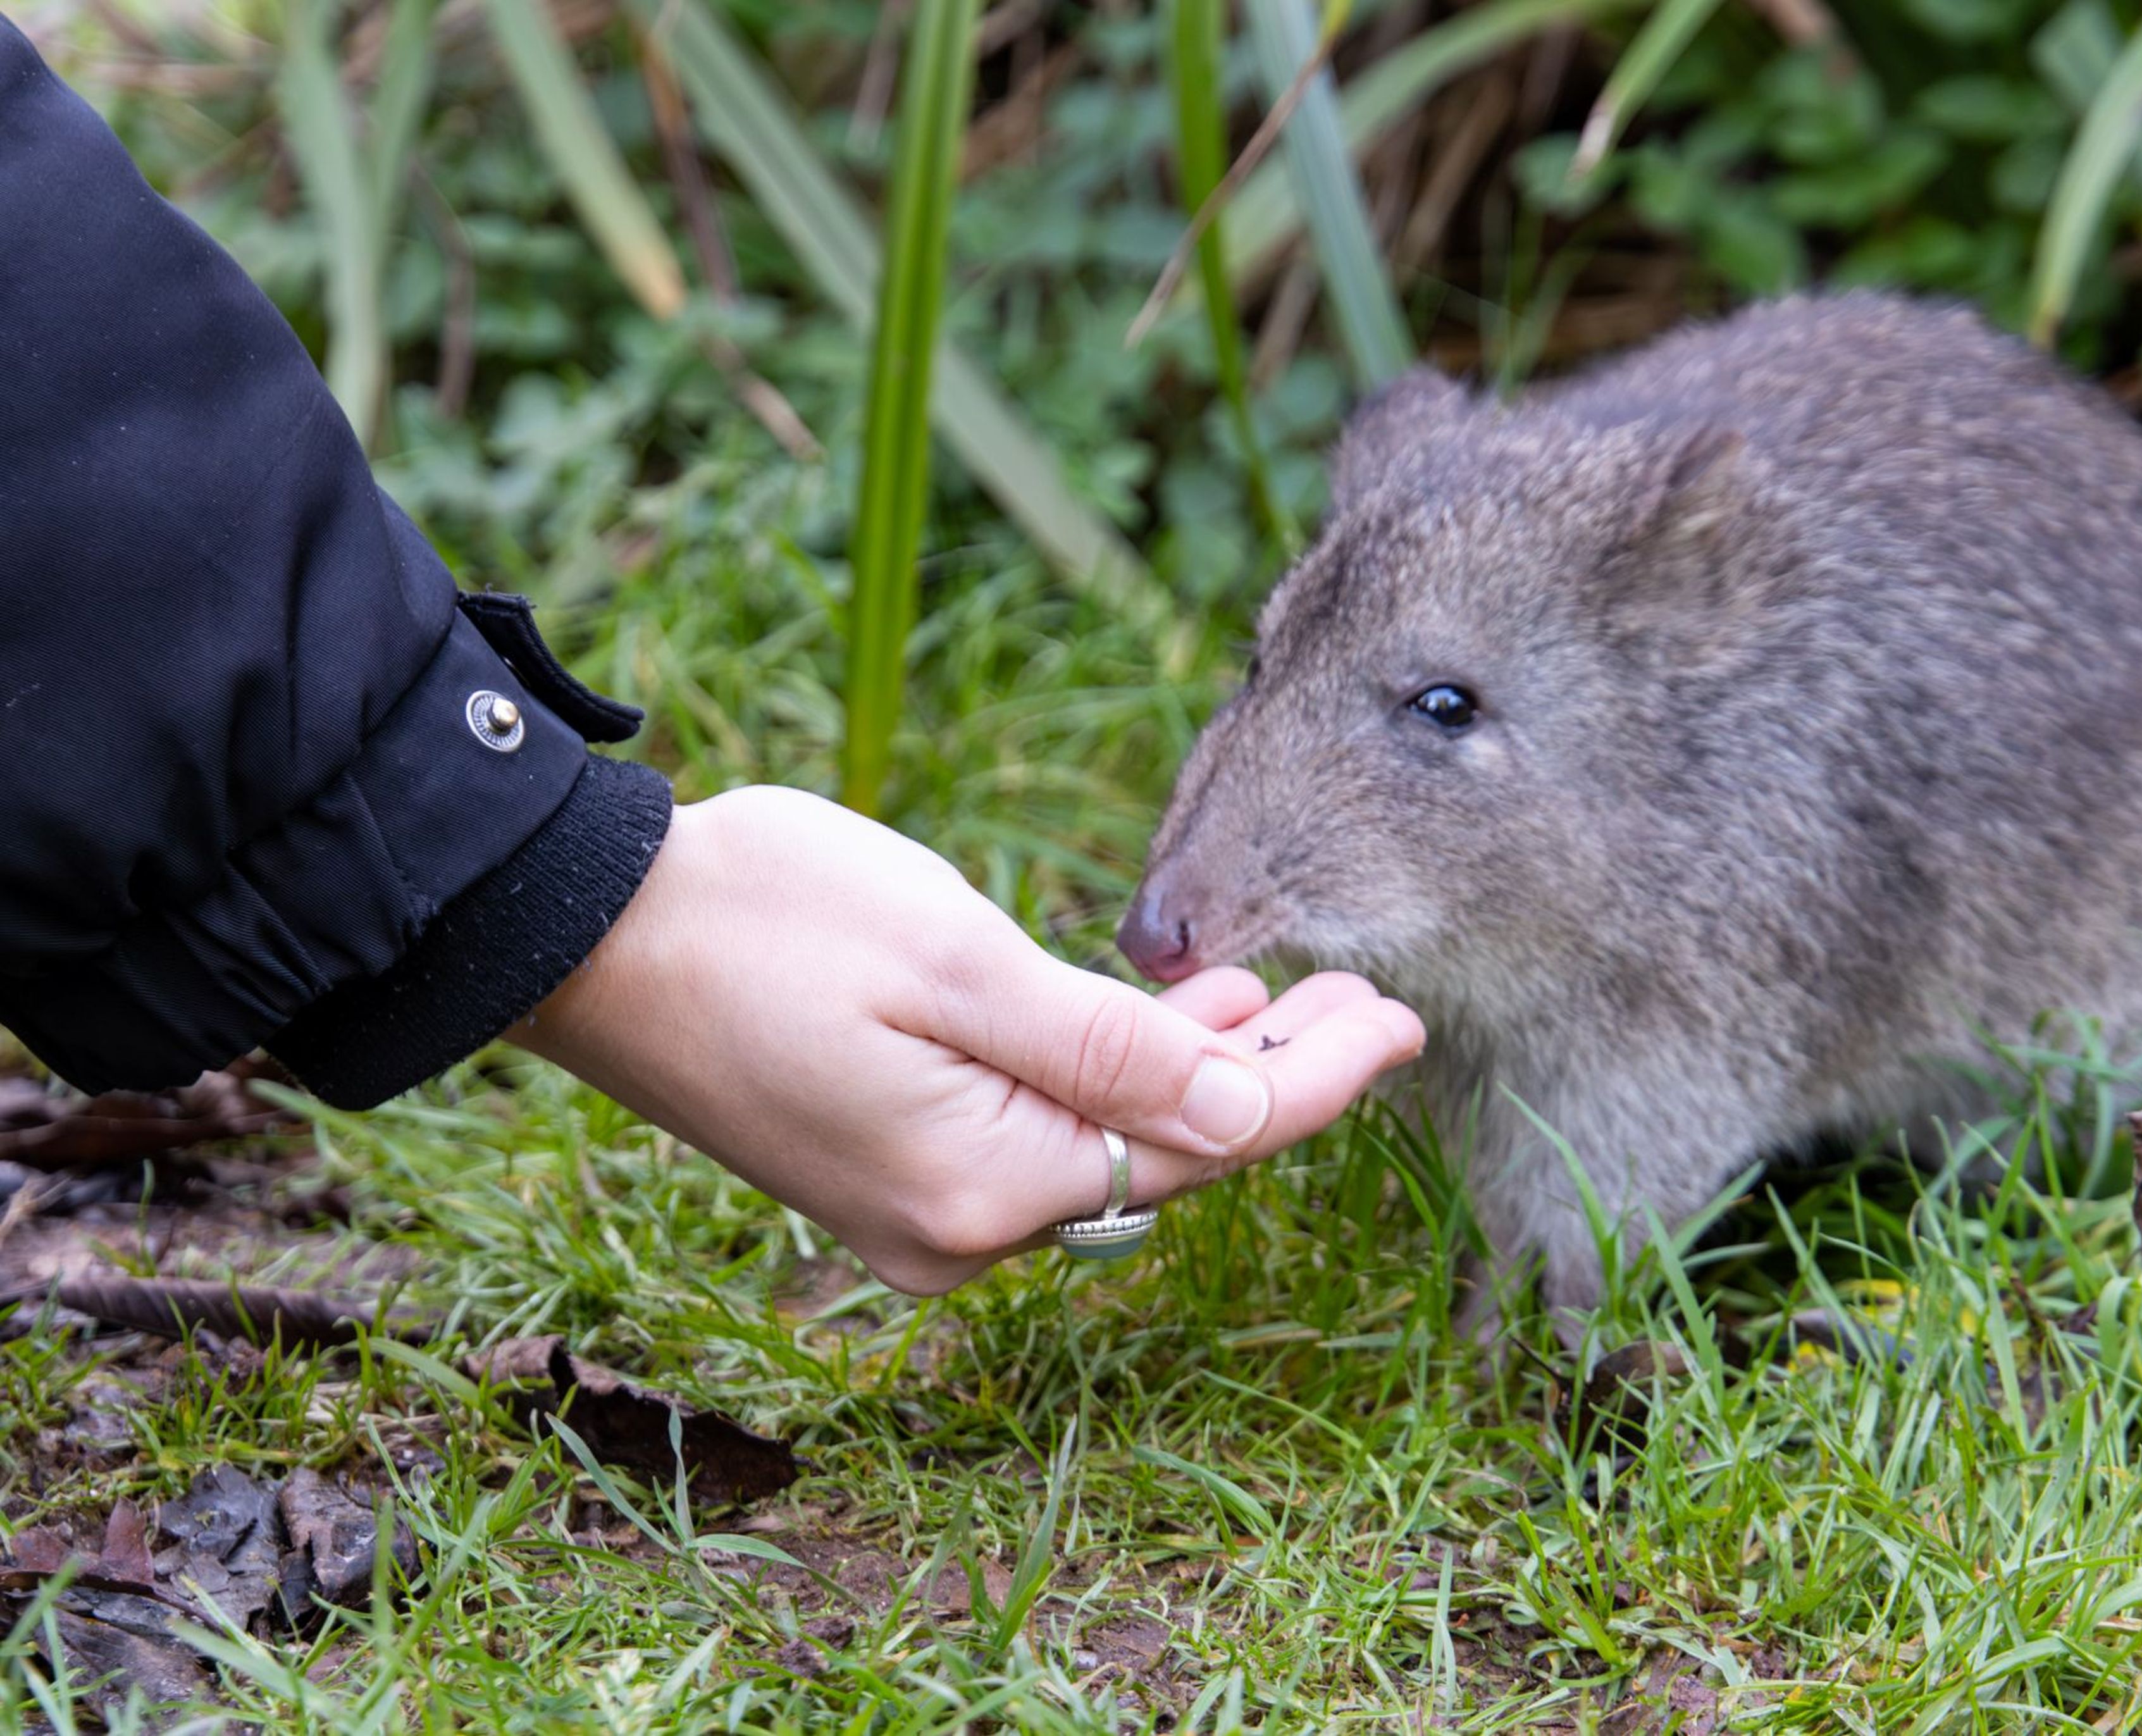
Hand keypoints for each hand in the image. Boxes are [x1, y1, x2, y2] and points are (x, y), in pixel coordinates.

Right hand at [513, 786, 1424, 1293]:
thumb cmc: (765, 918)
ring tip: (1290, 999)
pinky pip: (1039, 1138)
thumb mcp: (956, 963)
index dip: (1314, 1081)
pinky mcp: (888, 1170)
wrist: (586, 931)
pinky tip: (1168, 1027)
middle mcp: (957, 1229)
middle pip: (1161, 1160)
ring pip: (1104, 1148)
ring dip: (1194, 1076)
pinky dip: (1111, 1082)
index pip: (1202, 1146)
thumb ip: (1109, 1050)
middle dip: (1271, 1079)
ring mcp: (916, 1210)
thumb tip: (1246, 1112)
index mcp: (982, 1187)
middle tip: (1368, 1001)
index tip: (1401, 1019)